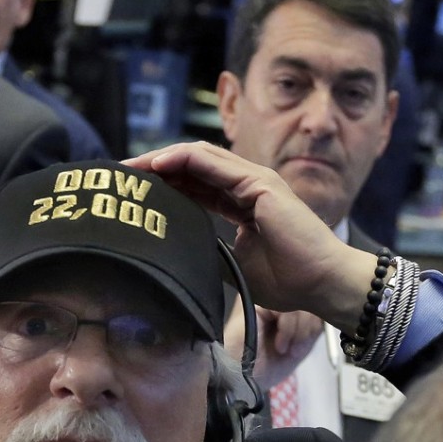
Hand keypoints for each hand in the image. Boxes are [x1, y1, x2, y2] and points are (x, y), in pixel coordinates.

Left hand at [124, 141, 375, 332]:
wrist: (321, 284)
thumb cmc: (288, 280)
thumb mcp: (234, 266)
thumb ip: (208, 253)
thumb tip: (175, 259)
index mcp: (241, 203)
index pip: (194, 184)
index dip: (163, 184)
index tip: (133, 194)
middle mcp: (247, 185)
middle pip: (191, 166)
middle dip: (154, 167)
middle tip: (121, 176)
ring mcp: (254, 180)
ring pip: (198, 157)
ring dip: (161, 158)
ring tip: (131, 167)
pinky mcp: (259, 183)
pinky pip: (212, 163)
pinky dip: (181, 161)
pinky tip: (157, 166)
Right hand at [225, 296, 322, 389]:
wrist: (243, 380)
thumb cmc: (267, 367)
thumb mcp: (299, 344)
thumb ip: (312, 326)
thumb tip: (327, 311)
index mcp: (282, 305)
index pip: (312, 301)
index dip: (313, 324)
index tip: (304, 346)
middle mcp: (273, 297)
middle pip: (309, 300)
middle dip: (307, 330)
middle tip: (296, 350)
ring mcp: (264, 298)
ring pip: (301, 304)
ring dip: (298, 332)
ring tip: (286, 349)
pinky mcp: (257, 303)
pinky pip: (287, 309)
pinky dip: (289, 330)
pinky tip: (279, 344)